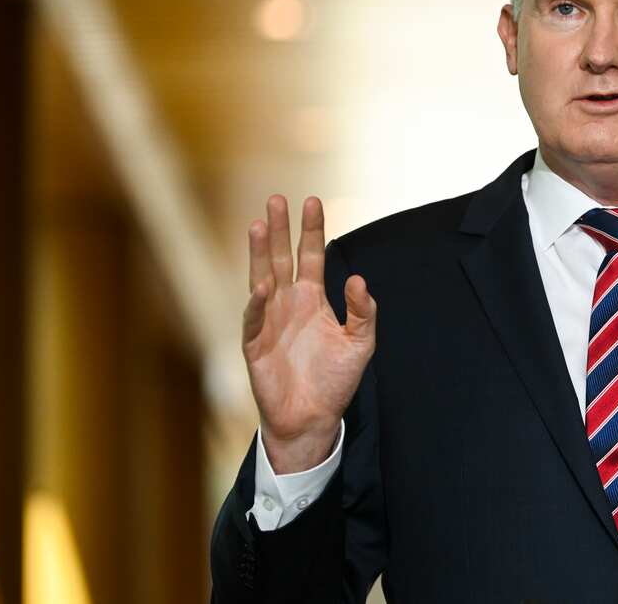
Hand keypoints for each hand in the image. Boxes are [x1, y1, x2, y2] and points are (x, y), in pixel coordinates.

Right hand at [243, 195, 376, 473]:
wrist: (313, 418)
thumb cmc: (335, 380)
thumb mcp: (360, 343)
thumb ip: (363, 311)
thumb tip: (360, 279)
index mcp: (312, 299)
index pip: (311, 256)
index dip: (311, 230)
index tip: (312, 201)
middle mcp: (288, 303)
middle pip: (281, 258)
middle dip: (279, 230)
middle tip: (277, 199)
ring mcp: (269, 321)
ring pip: (262, 279)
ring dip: (260, 254)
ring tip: (259, 225)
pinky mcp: (255, 345)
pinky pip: (254, 319)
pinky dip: (257, 303)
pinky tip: (263, 285)